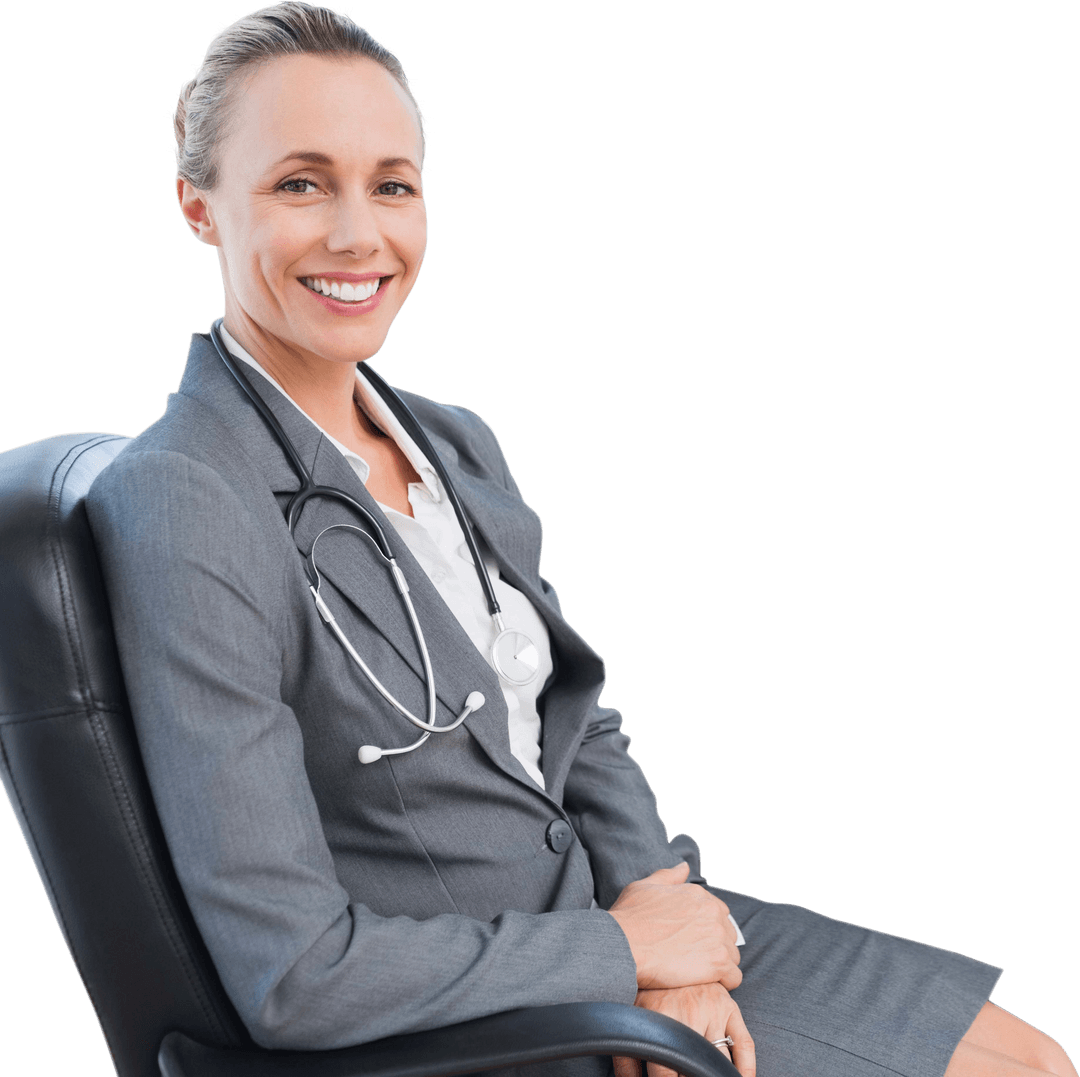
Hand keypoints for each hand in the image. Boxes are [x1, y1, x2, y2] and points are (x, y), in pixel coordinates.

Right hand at [608, 862, 741, 989]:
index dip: (706, 928)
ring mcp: (718, 937)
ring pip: (732, 956)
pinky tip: (704, 984)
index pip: (718, 913)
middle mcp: (713, 912)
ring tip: (697, 973)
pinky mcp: (718, 963)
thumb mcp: (645, 887)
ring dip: (719, 965)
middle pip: (728, 934)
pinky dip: (722, 983)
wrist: (623, 946)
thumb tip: (684, 867)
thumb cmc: (629, 917)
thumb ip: (669, 876)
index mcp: (698, 895)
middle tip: (693, 958)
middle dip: (715, 946)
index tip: (691, 939)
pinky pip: (734, 977)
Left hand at [612, 983, 754, 1076]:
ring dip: (712, 1072)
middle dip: (690, 1074)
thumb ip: (626, 1056)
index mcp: (663, 1019)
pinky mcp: (729, 1007)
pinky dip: (747, 1068)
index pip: (667, 1073)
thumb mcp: (630, 1018)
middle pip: (694, 1067)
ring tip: (703, 1072)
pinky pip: (745, 1044)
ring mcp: (714, 1011)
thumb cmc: (644, 989)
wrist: (660, 950)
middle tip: (686, 1073)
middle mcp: (691, 1016)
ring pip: (720, 1060)